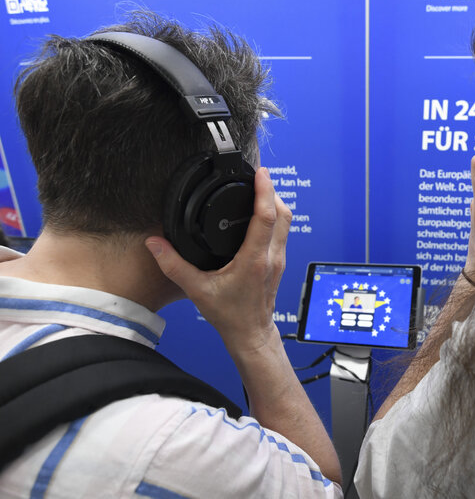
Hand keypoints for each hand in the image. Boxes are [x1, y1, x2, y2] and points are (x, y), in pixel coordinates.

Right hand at [145, 167, 291, 350]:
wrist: (250, 335)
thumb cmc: (230, 316)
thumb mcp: (197, 290)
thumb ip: (174, 266)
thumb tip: (155, 244)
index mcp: (254, 260)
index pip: (266, 217)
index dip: (265, 191)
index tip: (260, 173)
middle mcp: (271, 257)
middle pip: (282, 214)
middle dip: (272, 191)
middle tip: (259, 175)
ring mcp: (278, 260)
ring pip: (286, 223)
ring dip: (276, 203)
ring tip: (261, 189)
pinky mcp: (278, 263)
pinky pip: (282, 233)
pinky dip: (275, 217)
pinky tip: (262, 213)